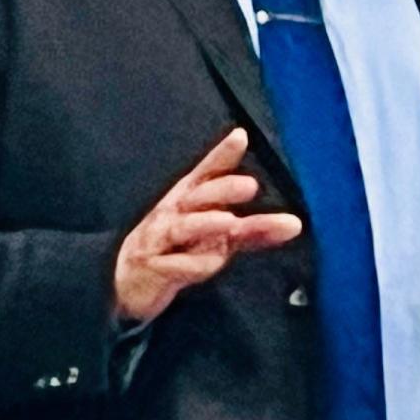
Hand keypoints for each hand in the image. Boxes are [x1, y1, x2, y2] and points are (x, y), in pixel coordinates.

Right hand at [113, 127, 302, 323]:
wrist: (125, 282)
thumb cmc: (176, 248)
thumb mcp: (213, 236)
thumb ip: (252, 230)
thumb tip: (294, 224)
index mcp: (188, 199)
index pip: (206, 173)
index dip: (222, 155)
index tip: (241, 137)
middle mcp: (173, 214)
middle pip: (198, 197)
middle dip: (222, 189)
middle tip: (250, 185)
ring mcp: (159, 240)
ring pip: (184, 228)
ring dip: (206, 224)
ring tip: (230, 222)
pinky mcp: (152, 268)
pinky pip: (174, 266)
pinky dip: (193, 265)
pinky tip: (212, 264)